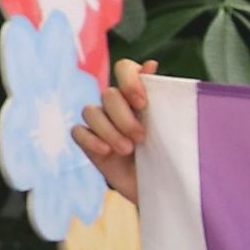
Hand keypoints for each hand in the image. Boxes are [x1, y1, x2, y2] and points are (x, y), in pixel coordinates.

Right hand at [75, 58, 158, 203]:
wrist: (161, 186)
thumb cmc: (170, 154)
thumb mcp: (172, 125)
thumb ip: (161, 95)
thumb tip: (151, 63)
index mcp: (138, 94)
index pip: (124, 68)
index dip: (129, 81)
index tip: (142, 103)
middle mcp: (117, 105)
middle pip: (107, 94)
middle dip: (124, 117)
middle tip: (141, 137)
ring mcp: (101, 123)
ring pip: (90, 111)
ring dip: (109, 130)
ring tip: (127, 150)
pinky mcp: (89, 143)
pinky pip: (77, 131)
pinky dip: (91, 140)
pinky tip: (107, 152)